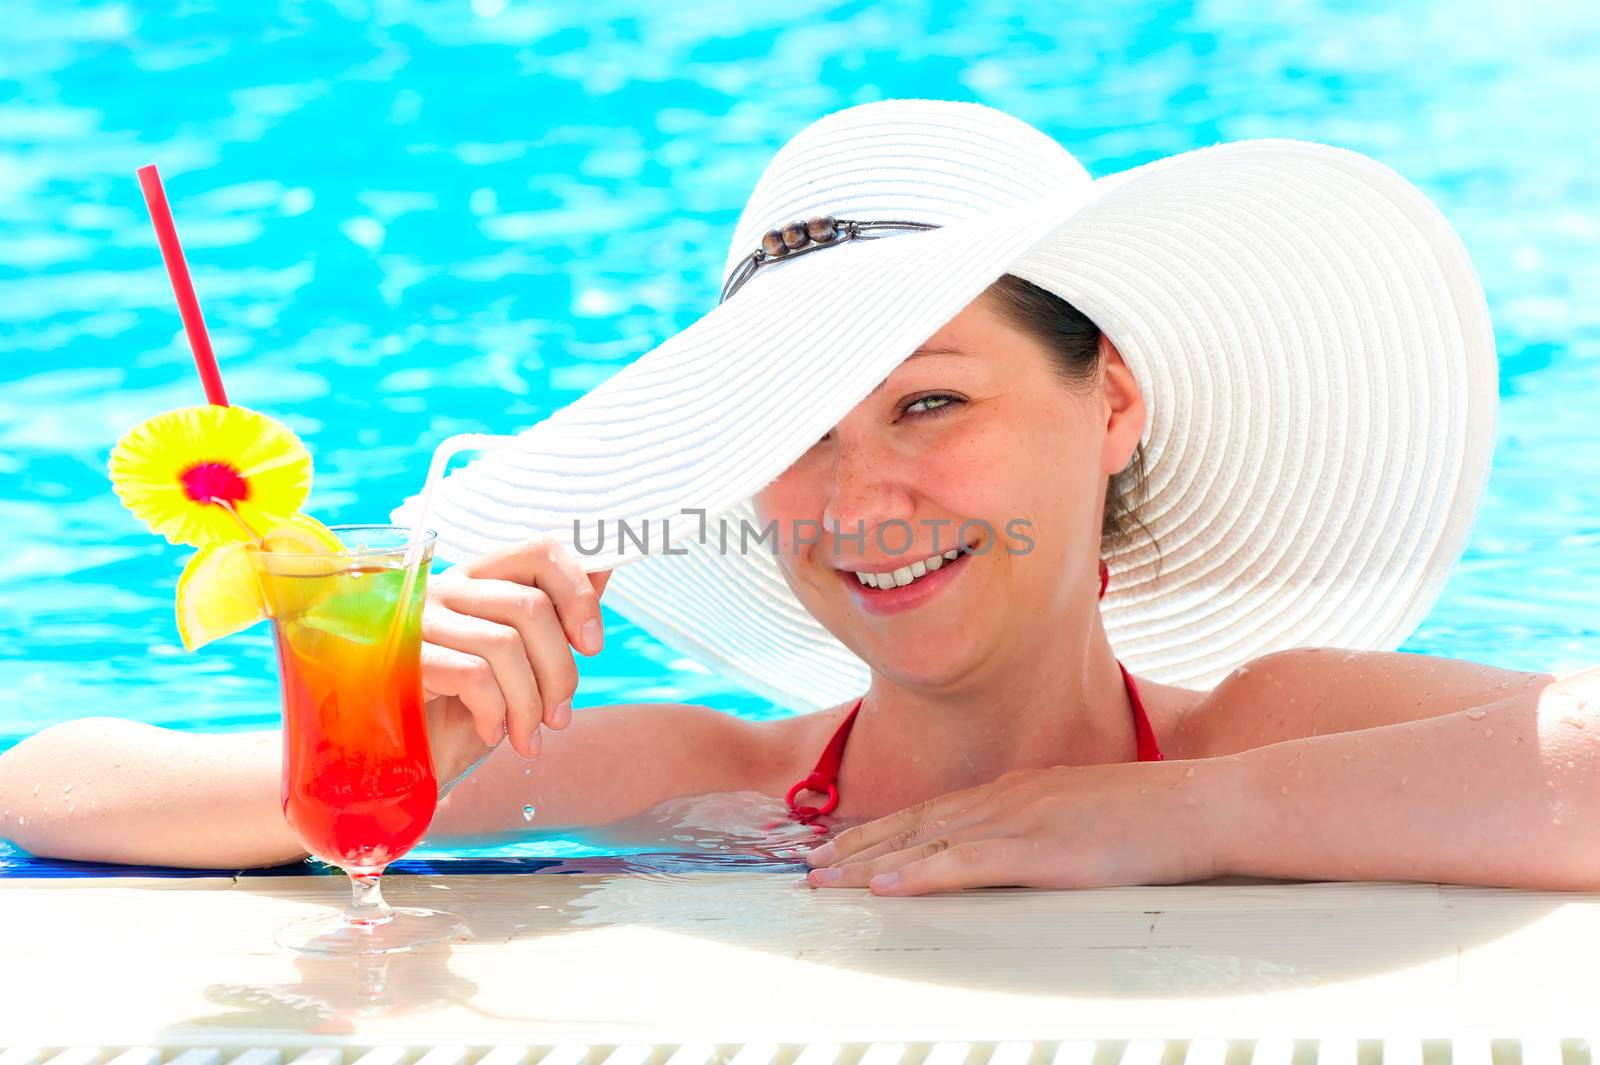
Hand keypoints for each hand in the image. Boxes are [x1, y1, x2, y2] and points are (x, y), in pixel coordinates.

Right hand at [418, 536, 610, 785]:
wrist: (395, 763)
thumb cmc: (460, 711)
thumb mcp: (520, 665)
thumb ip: (556, 617)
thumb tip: (603, 566)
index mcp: (477, 581)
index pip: (538, 550)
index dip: (577, 593)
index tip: (591, 645)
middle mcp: (444, 588)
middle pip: (530, 606)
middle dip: (560, 670)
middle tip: (560, 716)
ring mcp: (419, 620)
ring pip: (505, 643)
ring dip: (531, 702)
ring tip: (530, 737)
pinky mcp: (402, 659)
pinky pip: (473, 675)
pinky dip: (496, 712)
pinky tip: (492, 734)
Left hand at [802, 760, 1233, 895]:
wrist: (1202, 803)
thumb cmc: (1156, 814)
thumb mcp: (1086, 811)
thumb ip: (1045, 824)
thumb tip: (1019, 847)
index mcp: (1018, 791)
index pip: (932, 812)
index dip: (881, 831)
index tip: (841, 846)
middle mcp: (1006, 800)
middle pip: (913, 826)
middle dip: (856, 847)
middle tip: (808, 867)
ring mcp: (1020, 823)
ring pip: (924, 845)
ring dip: (868, 864)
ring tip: (823, 881)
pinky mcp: (1040, 853)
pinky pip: (965, 867)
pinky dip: (918, 877)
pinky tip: (885, 888)